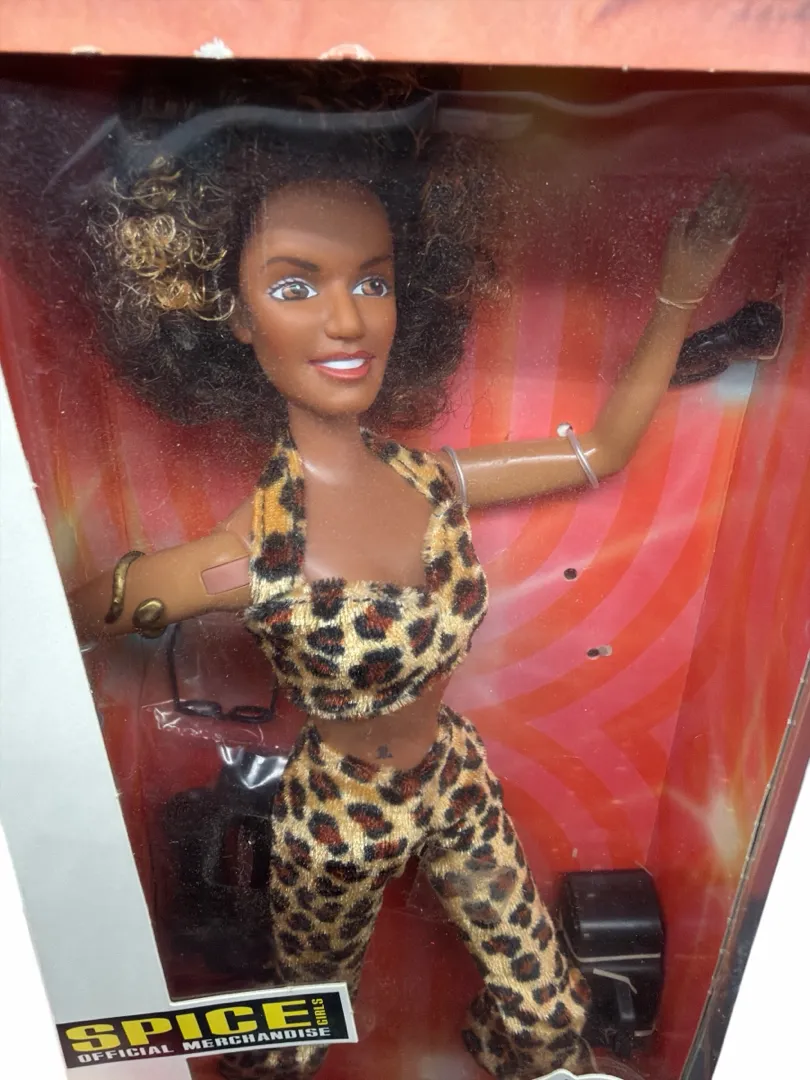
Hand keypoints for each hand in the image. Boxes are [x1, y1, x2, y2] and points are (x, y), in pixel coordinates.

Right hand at [659, 175, 747, 304]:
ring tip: (747, 184)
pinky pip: (736, 229)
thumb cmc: (672, 271)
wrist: (682, 295)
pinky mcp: (726, 250)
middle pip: (724, 205)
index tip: (725, 173)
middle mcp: (711, 233)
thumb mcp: (670, 246)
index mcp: (695, 229)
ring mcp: (721, 241)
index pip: (710, 201)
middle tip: (739, 172)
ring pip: (733, 214)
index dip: (719, 186)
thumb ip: (679, 225)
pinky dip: (743, 216)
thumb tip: (689, 210)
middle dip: (732, 188)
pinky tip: (747, 206)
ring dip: (741, 199)